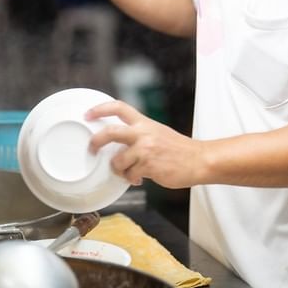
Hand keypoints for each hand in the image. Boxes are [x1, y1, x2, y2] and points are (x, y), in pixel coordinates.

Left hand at [86, 101, 203, 188]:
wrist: (199, 160)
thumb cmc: (180, 149)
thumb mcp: (158, 132)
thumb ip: (140, 134)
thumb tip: (121, 145)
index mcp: (145, 123)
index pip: (119, 108)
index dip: (100, 109)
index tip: (88, 113)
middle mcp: (143, 133)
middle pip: (110, 132)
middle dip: (96, 140)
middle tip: (91, 147)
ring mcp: (145, 150)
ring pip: (117, 161)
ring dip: (119, 169)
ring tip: (129, 171)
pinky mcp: (149, 166)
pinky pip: (129, 175)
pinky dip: (131, 179)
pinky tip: (139, 178)